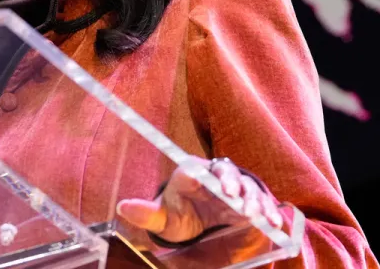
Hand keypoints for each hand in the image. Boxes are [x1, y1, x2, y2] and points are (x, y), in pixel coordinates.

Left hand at [116, 157, 282, 243]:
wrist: (202, 224)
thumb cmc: (181, 215)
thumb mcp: (164, 219)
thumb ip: (146, 214)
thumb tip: (122, 207)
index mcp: (189, 176)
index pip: (190, 170)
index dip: (193, 173)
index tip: (195, 178)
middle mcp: (214, 177)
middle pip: (223, 171)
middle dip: (228, 181)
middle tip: (230, 195)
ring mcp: (236, 188)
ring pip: (246, 186)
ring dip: (251, 197)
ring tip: (252, 212)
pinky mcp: (253, 202)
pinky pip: (264, 202)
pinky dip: (269, 211)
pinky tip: (273, 222)